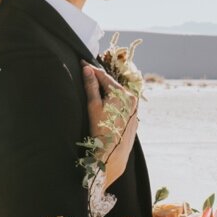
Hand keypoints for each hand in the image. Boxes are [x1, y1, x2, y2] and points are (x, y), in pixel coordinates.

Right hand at [83, 64, 137, 182]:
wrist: (113, 154)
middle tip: (86, 72)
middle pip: (112, 84)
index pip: (105, 76)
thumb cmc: (101, 130)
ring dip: (107, 88)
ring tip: (93, 85)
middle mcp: (132, 98)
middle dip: (100, 79)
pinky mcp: (134, 115)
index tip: (82, 63)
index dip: (92, 69)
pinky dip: (113, 98)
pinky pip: (122, 102)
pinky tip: (104, 102)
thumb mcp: (93, 106)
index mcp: (122, 93)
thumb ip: (91, 86)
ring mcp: (134, 107)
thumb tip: (87, 69)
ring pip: (118, 92)